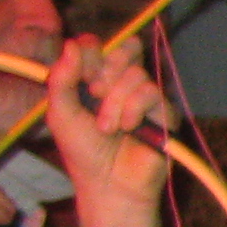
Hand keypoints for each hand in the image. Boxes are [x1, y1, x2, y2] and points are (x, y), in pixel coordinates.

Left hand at [46, 35, 173, 226]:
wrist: (108, 184)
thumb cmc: (83, 152)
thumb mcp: (60, 112)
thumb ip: (62, 78)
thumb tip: (73, 43)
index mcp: (96, 80)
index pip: (99, 46)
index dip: (92, 54)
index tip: (82, 79)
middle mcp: (122, 85)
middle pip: (123, 52)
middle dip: (105, 74)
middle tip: (93, 95)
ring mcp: (146, 98)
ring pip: (137, 75)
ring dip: (116, 102)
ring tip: (108, 127)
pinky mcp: (166, 114)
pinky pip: (154, 93)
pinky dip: (135, 109)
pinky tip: (128, 128)